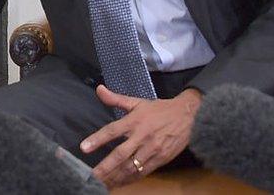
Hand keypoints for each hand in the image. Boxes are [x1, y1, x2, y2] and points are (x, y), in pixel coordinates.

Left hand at [80, 86, 201, 187]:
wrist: (189, 116)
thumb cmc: (160, 109)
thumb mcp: (138, 102)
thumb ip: (116, 99)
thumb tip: (99, 89)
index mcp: (134, 121)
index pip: (111, 131)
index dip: (97, 139)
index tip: (83, 148)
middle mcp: (141, 136)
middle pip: (120, 154)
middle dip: (105, 166)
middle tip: (91, 175)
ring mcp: (152, 149)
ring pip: (131, 166)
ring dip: (116, 176)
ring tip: (102, 183)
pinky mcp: (161, 159)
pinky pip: (143, 172)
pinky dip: (131, 178)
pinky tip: (120, 182)